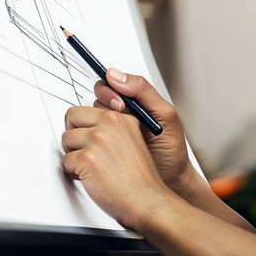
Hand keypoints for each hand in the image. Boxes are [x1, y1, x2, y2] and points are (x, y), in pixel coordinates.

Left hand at [61, 102, 169, 228]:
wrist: (145, 199)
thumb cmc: (139, 177)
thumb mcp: (133, 140)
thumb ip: (114, 128)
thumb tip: (90, 126)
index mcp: (121, 118)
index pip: (87, 109)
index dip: (84, 126)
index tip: (86, 137)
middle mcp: (110, 124)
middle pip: (72, 117)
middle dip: (73, 135)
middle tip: (83, 150)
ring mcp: (98, 139)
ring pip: (66, 139)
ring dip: (73, 154)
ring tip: (89, 166)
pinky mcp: (87, 158)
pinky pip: (65, 160)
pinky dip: (73, 172)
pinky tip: (89, 176)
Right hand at [89, 69, 197, 194]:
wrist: (171, 181)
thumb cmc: (171, 150)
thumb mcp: (165, 115)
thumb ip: (143, 91)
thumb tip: (115, 74)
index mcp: (133, 104)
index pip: (109, 86)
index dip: (109, 92)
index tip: (119, 105)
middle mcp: (118, 116)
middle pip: (95, 100)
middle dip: (101, 107)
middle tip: (115, 121)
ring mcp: (108, 134)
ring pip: (87, 120)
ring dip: (94, 125)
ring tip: (111, 138)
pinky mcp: (99, 151)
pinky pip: (84, 141)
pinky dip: (86, 142)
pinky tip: (101, 150)